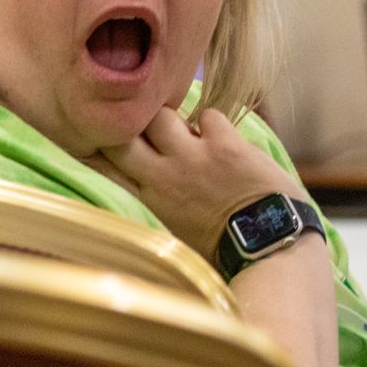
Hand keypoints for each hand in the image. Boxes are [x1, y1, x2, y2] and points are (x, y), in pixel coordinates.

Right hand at [91, 107, 301, 260]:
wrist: (270, 251)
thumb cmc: (220, 250)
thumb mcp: (170, 234)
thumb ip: (150, 205)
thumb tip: (135, 184)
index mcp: (146, 201)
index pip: (101, 164)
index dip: (96, 146)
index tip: (97, 139)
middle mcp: (161, 177)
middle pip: (121, 132)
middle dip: (126, 124)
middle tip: (139, 125)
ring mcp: (193, 158)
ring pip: (159, 115)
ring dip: (167, 118)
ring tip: (181, 131)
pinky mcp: (226, 146)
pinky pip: (207, 115)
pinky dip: (211, 123)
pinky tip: (219, 138)